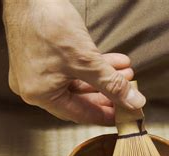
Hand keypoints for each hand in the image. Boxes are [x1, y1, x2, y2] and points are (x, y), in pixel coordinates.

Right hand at [2, 0, 145, 124]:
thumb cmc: (49, 26)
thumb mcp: (86, 60)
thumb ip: (111, 84)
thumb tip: (134, 102)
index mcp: (40, 95)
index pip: (78, 114)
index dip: (104, 115)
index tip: (124, 116)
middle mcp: (34, 87)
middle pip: (78, 98)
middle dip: (106, 92)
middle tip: (128, 93)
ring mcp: (35, 71)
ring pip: (76, 81)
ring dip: (102, 77)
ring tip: (125, 72)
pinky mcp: (40, 56)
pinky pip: (69, 68)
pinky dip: (90, 65)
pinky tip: (112, 61)